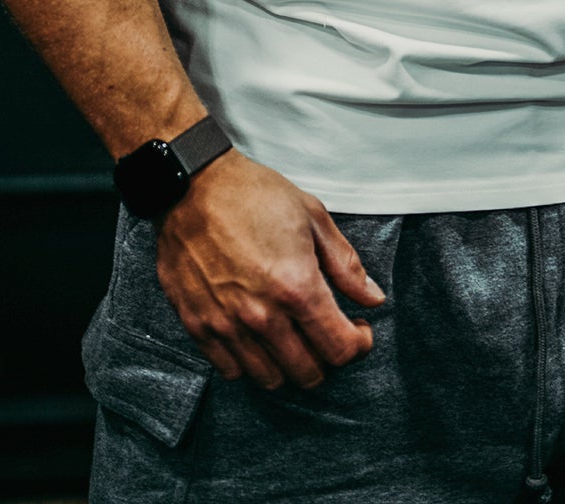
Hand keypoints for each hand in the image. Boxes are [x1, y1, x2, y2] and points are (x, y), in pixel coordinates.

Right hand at [155, 148, 386, 390]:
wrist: (192, 186)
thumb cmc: (254, 194)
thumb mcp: (313, 216)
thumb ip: (346, 265)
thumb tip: (372, 297)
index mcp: (297, 287)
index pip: (340, 348)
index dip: (359, 344)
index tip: (358, 329)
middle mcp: (262, 315)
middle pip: (308, 373)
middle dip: (327, 358)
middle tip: (326, 333)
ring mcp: (227, 324)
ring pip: (270, 378)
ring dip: (290, 365)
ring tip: (293, 336)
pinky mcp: (197, 325)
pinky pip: (231, 370)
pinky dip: (250, 363)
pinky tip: (257, 337)